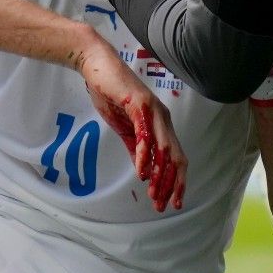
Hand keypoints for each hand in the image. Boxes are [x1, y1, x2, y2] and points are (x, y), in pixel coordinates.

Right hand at [75, 32, 187, 211]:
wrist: (96, 67)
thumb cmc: (110, 94)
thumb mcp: (124, 129)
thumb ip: (136, 149)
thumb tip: (144, 172)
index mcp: (161, 125)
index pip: (175, 158)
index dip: (175, 182)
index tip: (169, 202)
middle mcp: (163, 119)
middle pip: (177, 158)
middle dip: (172, 185)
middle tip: (164, 206)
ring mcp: (154, 112)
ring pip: (165, 149)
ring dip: (161, 176)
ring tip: (153, 195)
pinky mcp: (140, 106)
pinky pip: (145, 135)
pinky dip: (145, 155)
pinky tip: (142, 172)